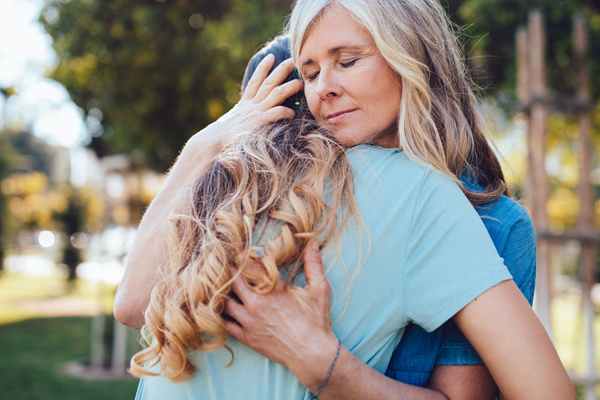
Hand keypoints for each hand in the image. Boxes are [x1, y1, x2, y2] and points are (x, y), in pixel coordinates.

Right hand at [188, 54, 302, 148]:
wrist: (213, 141)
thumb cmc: (223, 135)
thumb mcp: (234, 120)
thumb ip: (243, 115)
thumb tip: (247, 115)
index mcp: (245, 102)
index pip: (255, 80)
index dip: (263, 67)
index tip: (270, 56)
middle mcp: (251, 104)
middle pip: (268, 82)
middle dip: (280, 70)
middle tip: (292, 61)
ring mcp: (255, 112)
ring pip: (275, 94)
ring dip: (289, 87)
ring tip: (300, 83)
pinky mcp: (258, 122)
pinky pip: (275, 113)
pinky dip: (285, 112)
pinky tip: (293, 113)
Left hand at [225, 239, 339, 391]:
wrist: (313, 354)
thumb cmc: (316, 321)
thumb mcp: (319, 289)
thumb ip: (313, 263)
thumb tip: (313, 242)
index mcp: (271, 289)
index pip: (248, 265)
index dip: (243, 257)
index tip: (240, 252)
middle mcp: (256, 304)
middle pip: (231, 281)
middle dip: (228, 271)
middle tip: (224, 264)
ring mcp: (249, 322)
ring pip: (224, 302)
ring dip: (221, 292)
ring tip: (219, 284)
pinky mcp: (247, 337)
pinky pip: (224, 324)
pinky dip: (219, 315)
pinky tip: (219, 308)